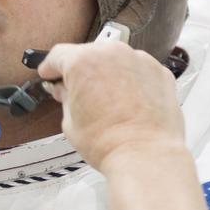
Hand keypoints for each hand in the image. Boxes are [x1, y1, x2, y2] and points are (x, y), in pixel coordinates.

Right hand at [37, 41, 183, 171]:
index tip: (50, 74)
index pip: (59, 55)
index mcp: (83, 62)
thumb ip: (66, 98)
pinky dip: (131, 81)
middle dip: (81, 72)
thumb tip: (66, 92)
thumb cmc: (108, 143)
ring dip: (108, 74)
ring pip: (115, 60)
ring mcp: (139, 60)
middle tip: (78, 93)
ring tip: (107, 101)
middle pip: (88, 54)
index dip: (50, 67)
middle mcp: (111, 53)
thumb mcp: (70, 123)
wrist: (144, 155)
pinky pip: (138, 70)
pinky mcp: (159, 72)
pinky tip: (128, 103)